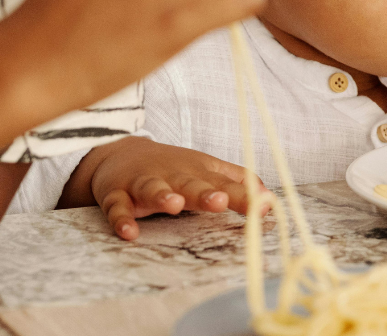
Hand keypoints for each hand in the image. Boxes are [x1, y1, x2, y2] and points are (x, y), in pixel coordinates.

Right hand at [85, 137, 264, 240]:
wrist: (120, 153)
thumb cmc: (172, 167)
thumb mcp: (206, 169)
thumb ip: (237, 182)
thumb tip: (269, 198)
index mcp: (198, 172)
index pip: (225, 184)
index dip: (244, 196)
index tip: (263, 206)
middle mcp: (173, 176)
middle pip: (190, 184)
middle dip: (205, 193)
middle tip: (220, 201)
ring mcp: (144, 184)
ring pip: (153, 189)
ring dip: (163, 197)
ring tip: (174, 205)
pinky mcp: (117, 194)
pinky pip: (118, 208)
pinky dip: (122, 219)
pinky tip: (129, 232)